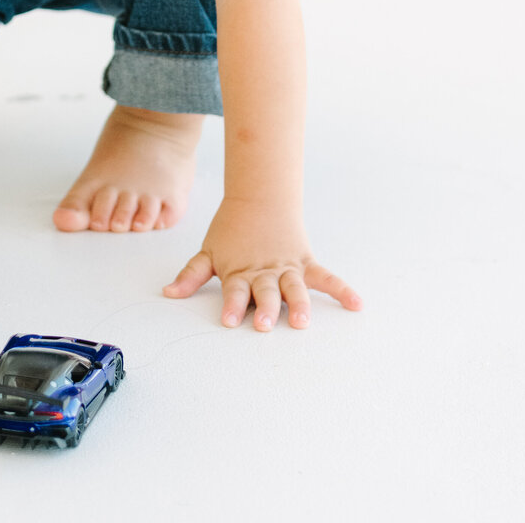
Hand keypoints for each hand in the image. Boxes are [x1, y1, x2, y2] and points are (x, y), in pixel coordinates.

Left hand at [162, 196, 363, 330]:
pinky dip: (342, 290)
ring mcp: (286, 268)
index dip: (233, 306)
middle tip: (266, 326)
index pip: (235, 292)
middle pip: (265, 292)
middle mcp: (264, 272)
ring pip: (294, 287)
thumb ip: (191, 275)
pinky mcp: (305, 263)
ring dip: (299, 304)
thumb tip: (167, 293)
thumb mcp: (209, 252)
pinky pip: (326, 277)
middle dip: (266, 309)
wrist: (259, 198)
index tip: (230, 321)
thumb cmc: (232, 230)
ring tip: (302, 321)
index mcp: (240, 272)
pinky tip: (357, 304)